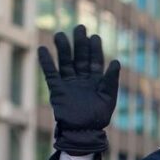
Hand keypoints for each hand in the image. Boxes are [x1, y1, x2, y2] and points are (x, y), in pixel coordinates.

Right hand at [38, 25, 119, 154]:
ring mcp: (69, 83)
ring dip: (63, 49)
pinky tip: (43, 50)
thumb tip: (116, 61)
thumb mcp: (108, 98)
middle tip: (80, 27)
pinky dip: (47, 62)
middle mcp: (82, 79)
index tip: (94, 36)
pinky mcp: (57, 90)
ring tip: (60, 35)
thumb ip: (111, 80)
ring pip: (65, 62)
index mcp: (96, 80)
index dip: (95, 48)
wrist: (83, 132)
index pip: (95, 60)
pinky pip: (51, 73)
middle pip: (80, 57)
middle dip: (80, 43)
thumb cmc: (98, 117)